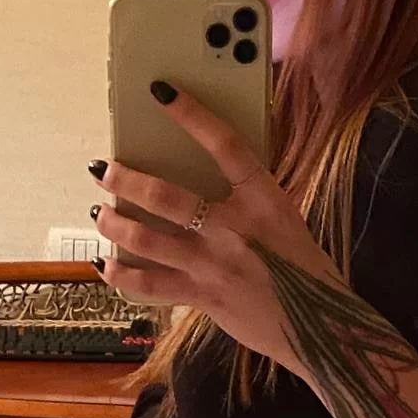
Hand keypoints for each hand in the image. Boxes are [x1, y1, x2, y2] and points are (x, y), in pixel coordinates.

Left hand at [88, 81, 341, 383]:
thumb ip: (246, 197)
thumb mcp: (281, 218)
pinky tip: (107, 265)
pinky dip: (124, 275)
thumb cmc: (299, 268)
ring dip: (117, 225)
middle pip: (167, 197)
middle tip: (103, 169)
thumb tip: (201, 178)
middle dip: (127, 181)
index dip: (191, 115)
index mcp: (262, 199)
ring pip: (149, 240)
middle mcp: (235, 228)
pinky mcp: (204, 296)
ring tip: (102, 214)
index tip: (161, 92)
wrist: (315, 325)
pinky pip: (152, 285)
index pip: (224, 145)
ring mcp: (215, 264)